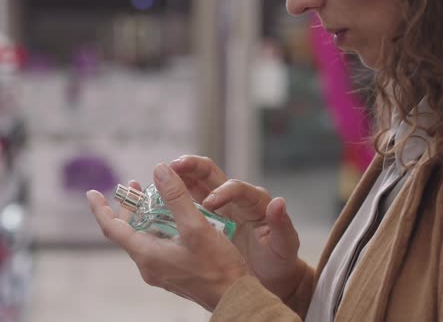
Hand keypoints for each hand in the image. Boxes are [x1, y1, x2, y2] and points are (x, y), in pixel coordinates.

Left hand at [86, 163, 248, 310]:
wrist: (233, 297)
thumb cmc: (217, 266)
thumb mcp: (196, 226)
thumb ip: (176, 197)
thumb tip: (159, 170)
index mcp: (146, 253)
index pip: (111, 228)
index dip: (100, 208)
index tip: (92, 193)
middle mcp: (148, 265)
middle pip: (127, 231)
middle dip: (129, 207)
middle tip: (134, 185)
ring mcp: (159, 271)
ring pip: (143, 238)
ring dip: (145, 216)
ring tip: (155, 197)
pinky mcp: (172, 273)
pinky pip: (156, 247)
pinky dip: (157, 229)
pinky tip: (173, 219)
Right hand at [170, 156, 302, 301]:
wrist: (271, 275)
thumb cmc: (279, 260)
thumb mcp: (284, 245)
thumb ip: (282, 225)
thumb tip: (279, 203)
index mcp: (255, 201)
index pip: (236, 187)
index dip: (223, 191)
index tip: (210, 204)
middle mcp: (235, 197)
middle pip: (210, 172)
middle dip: (191, 166)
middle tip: (174, 166)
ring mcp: (218, 205)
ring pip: (195, 182)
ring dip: (178, 177)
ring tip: (160, 177)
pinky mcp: (206, 216)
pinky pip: (187, 201)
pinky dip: (173, 197)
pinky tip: (158, 202)